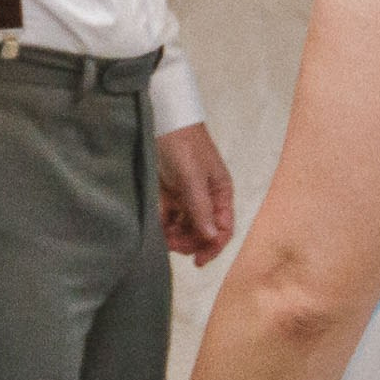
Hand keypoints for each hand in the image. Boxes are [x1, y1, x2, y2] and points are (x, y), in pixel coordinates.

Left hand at [155, 123, 235, 265]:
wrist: (161, 118)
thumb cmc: (184, 143)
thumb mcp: (193, 176)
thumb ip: (201, 207)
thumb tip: (211, 236)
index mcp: (220, 192)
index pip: (223, 228)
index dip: (212, 247)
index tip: (197, 261)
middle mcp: (206, 197)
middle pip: (202, 231)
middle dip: (189, 242)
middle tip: (172, 245)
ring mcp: (186, 195)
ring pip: (183, 226)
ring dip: (174, 235)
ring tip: (162, 236)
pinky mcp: (167, 192)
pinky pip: (167, 216)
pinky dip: (162, 224)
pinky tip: (156, 226)